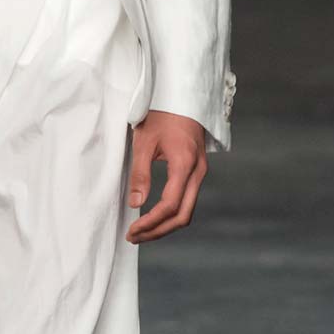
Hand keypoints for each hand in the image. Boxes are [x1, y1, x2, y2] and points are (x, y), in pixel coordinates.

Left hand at [126, 110, 207, 242]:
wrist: (182, 95)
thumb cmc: (161, 114)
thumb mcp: (144, 141)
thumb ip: (140, 174)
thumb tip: (136, 204)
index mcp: (184, 164)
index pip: (170, 205)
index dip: (151, 222)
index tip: (133, 230)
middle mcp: (197, 171)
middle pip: (182, 215)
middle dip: (158, 231)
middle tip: (134, 238)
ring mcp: (200, 172)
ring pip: (187, 211)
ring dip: (165, 225)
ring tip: (142, 232)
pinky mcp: (197, 171)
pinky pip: (187, 200)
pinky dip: (171, 214)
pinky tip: (154, 217)